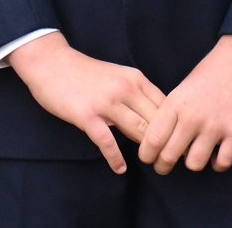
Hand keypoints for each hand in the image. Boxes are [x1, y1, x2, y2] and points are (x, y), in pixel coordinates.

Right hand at [9, 32, 165, 173]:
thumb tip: (154, 116)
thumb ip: (135, 93)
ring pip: (137, 130)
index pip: (165, 105)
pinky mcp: (87, 116)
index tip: (179, 142)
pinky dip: (115, 158)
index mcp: (135, 78)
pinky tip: (120, 168)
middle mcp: (125, 88)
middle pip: (155, 120)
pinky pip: (107, 142)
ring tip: (150, 164)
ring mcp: (106, 102)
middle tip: (169, 159)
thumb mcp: (118, 75)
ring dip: (146, 150)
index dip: (175, 124)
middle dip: (164, 141)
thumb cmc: (85, 72)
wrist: (52, 63)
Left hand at [138, 35, 231, 173]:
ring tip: (195, 153)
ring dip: (193, 162)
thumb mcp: (181, 90)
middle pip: (168, 157)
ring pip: (194, 164)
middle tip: (165, 164)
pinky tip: (216, 153)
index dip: (147, 155)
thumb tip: (156, 144)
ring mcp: (216, 125)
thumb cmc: (208, 74)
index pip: (152, 140)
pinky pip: (222, 163)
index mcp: (175, 103)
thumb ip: (169, 115)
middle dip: (163, 166)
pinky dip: (217, 163)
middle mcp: (193, 117)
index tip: (149, 157)